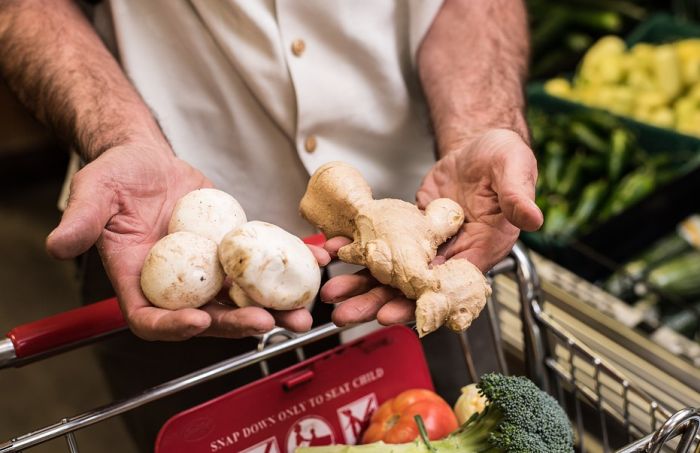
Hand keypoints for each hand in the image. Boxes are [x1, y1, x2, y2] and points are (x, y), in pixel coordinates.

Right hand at [46, 144, 329, 339]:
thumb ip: (81, 221)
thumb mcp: (94, 194)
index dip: (173, 327)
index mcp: (139, 282)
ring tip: (304, 311)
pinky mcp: (232, 251)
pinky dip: (289, 264)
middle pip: (208, 316)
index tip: (197, 321)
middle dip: (238, 324)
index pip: (151, 318)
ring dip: (275, 307)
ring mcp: (208, 271)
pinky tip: (316, 259)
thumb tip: (59, 245)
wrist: (148, 163)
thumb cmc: (117, 177)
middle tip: (269, 323)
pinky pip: (261, 263)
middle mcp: (177, 284)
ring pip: (242, 296)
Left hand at [320, 129, 541, 326]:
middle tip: (347, 314)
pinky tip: (335, 253)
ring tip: (333, 293)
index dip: (420, 304)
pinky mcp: (410, 230)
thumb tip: (532, 217)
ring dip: (363, 283)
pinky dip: (359, 250)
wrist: (479, 148)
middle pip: (412, 288)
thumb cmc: (504, 159)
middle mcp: (453, 254)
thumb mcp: (514, 169)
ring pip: (393, 272)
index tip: (392, 316)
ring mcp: (428, 245)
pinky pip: (384, 245)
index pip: (448, 287)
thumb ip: (518, 195)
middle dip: (379, 302)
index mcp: (481, 249)